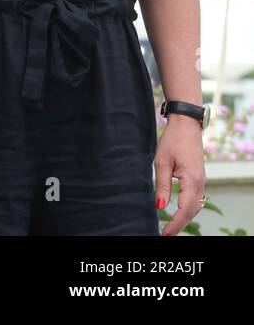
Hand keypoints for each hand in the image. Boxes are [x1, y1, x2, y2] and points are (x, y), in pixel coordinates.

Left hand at [156, 116, 205, 235]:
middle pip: (192, 211)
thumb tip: (160, 206)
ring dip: (184, 218)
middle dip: (180, 224)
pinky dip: (188, 209)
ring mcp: (201, 182)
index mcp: (192, 180)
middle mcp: (200, 184)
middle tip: (166, 235)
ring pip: (195, 207)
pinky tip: (178, 214)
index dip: (175, 223)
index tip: (165, 233)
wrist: (186, 126)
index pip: (185, 209)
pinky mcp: (198, 179)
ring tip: (170, 228)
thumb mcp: (162, 162)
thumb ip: (162, 185)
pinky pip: (195, 199)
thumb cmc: (172, 141)